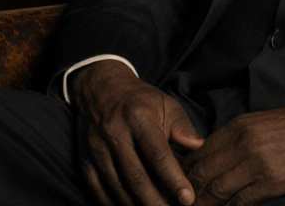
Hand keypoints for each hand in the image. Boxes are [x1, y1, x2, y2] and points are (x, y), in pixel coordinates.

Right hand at [70, 60, 204, 205]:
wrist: (100, 90)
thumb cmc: (140, 101)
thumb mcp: (166, 105)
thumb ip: (184, 128)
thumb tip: (200, 149)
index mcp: (139, 118)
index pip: (158, 154)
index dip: (173, 179)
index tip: (187, 198)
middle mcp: (115, 134)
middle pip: (136, 177)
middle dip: (155, 202)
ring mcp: (97, 150)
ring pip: (116, 187)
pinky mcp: (84, 161)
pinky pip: (97, 190)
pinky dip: (112, 205)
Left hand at [183, 105, 284, 204]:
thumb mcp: (264, 123)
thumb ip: (238, 138)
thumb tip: (217, 157)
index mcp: (239, 127)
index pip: (198, 154)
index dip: (184, 175)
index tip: (181, 189)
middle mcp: (242, 142)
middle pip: (200, 174)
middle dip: (187, 194)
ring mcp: (256, 163)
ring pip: (215, 190)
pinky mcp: (271, 182)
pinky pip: (239, 202)